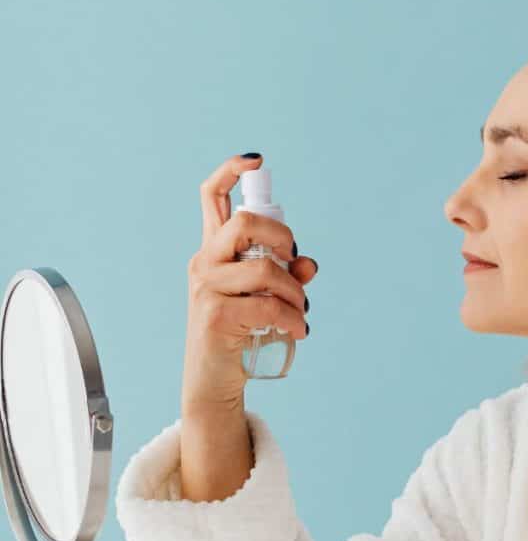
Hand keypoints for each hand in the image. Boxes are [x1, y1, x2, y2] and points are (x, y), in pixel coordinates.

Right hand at [181, 153, 317, 415]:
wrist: (215, 379)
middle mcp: (205, 262)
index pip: (212, 197)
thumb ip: (288, 276)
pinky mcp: (215, 316)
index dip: (231, 170)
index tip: (257, 161)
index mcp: (214, 250)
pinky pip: (267, 306)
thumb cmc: (242, 334)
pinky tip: (297, 331)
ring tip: (299, 313)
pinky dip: (292, 318)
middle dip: (283, 238)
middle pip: (245, 223)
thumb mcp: (267, 299)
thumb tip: (309, 263)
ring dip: (295, 292)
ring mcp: (206, 288)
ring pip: (265, 270)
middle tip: (295, 264)